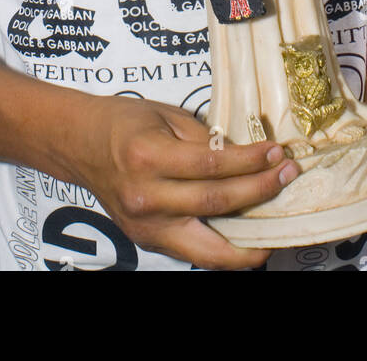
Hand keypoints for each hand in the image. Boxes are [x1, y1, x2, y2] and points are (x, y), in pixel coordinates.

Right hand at [72, 94, 299, 269]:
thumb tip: (244, 157)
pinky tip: (247, 236)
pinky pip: (194, 251)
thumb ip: (204, 140)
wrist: (79, 144)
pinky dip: (224, 250)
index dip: (251, 161)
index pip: (214, 166)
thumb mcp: (165, 116)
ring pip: (209, 249)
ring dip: (249, 241)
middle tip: (288, 176)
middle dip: (260, 192)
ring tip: (278, 227)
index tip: (276, 153)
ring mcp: (146, 226)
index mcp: (150, 158)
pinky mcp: (147, 240)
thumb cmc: (123, 122)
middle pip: (217, 204)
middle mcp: (147, 198)